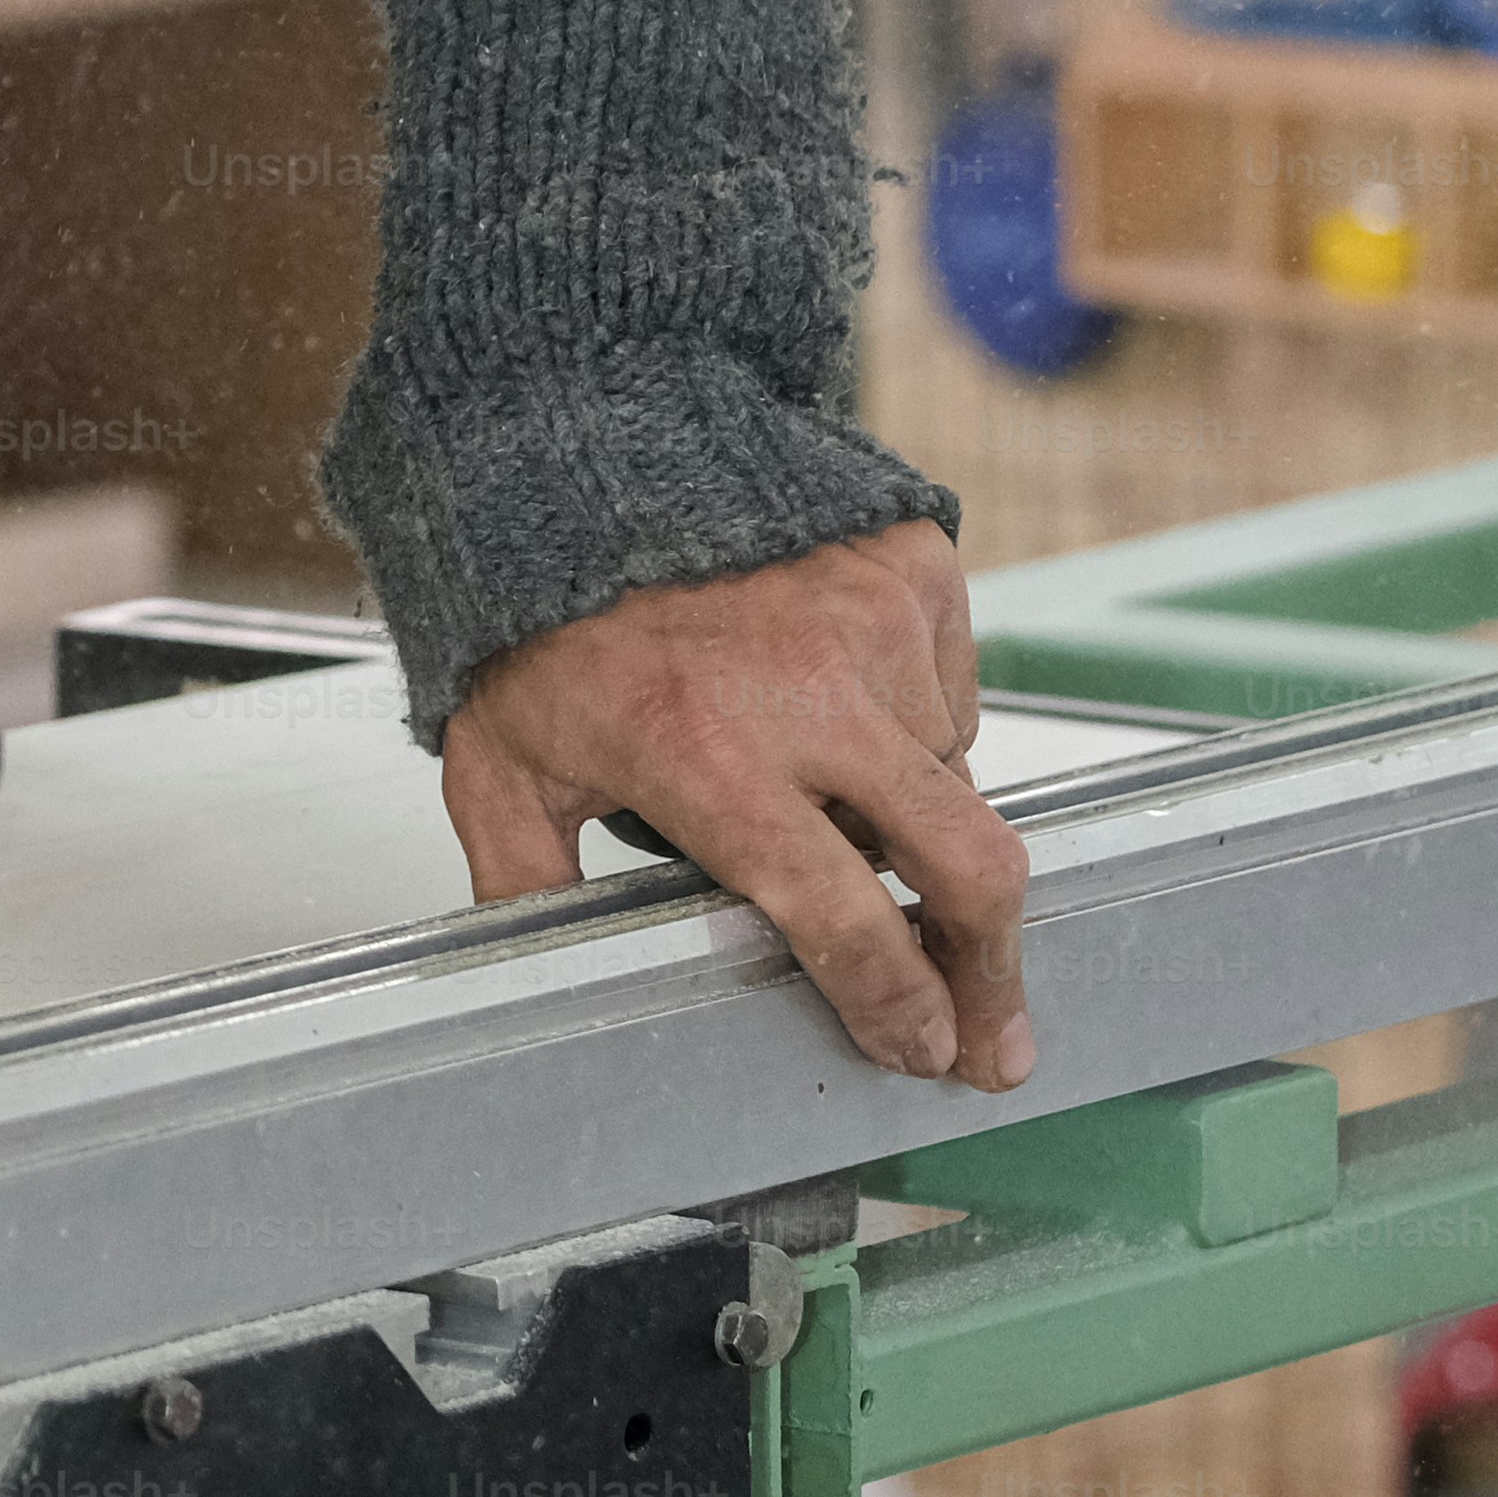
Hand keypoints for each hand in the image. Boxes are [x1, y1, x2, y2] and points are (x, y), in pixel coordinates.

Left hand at [440, 520, 1030, 1092]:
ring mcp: (875, 626)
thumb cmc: (540, 612)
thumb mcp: (502, 761)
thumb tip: (545, 992)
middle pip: (965, 861)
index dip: (895, 999)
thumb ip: (529, 886)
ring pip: (951, 777)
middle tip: (996, 1029)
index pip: (839, 913)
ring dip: (918, 820)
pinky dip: (914, 722)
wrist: (580, 448)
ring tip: (832, 798)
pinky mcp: (912, 570)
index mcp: (708, 756)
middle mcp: (811, 694)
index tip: (923, 1048)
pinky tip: (839, 708)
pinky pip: (951, 690)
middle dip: (992, 964)